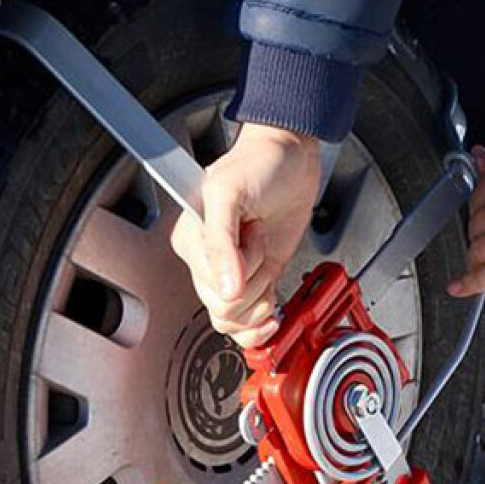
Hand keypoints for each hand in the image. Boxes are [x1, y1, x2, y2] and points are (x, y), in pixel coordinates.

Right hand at [170, 123, 320, 347]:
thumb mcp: (230, 194)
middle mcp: (208, 262)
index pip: (210, 287)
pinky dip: (260, 325)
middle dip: (254, 280)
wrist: (293, 158)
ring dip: (261, 297)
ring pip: (235, 319)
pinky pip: (246, 324)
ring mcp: (233, 274)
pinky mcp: (255, 280)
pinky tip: (271, 311)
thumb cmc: (259, 164)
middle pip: (223, 309)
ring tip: (267, 259)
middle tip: (261, 241)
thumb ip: (222, 244)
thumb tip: (227, 290)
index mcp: (191, 240)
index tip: (251, 231)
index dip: (241, 269)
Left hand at [449, 135, 484, 296]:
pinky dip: (471, 283)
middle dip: (479, 229)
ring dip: (477, 255)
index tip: (481, 207)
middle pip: (475, 224)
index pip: (476, 193)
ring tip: (479, 259)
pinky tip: (460, 288)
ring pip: (478, 250)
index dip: (478, 203)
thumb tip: (483, 156)